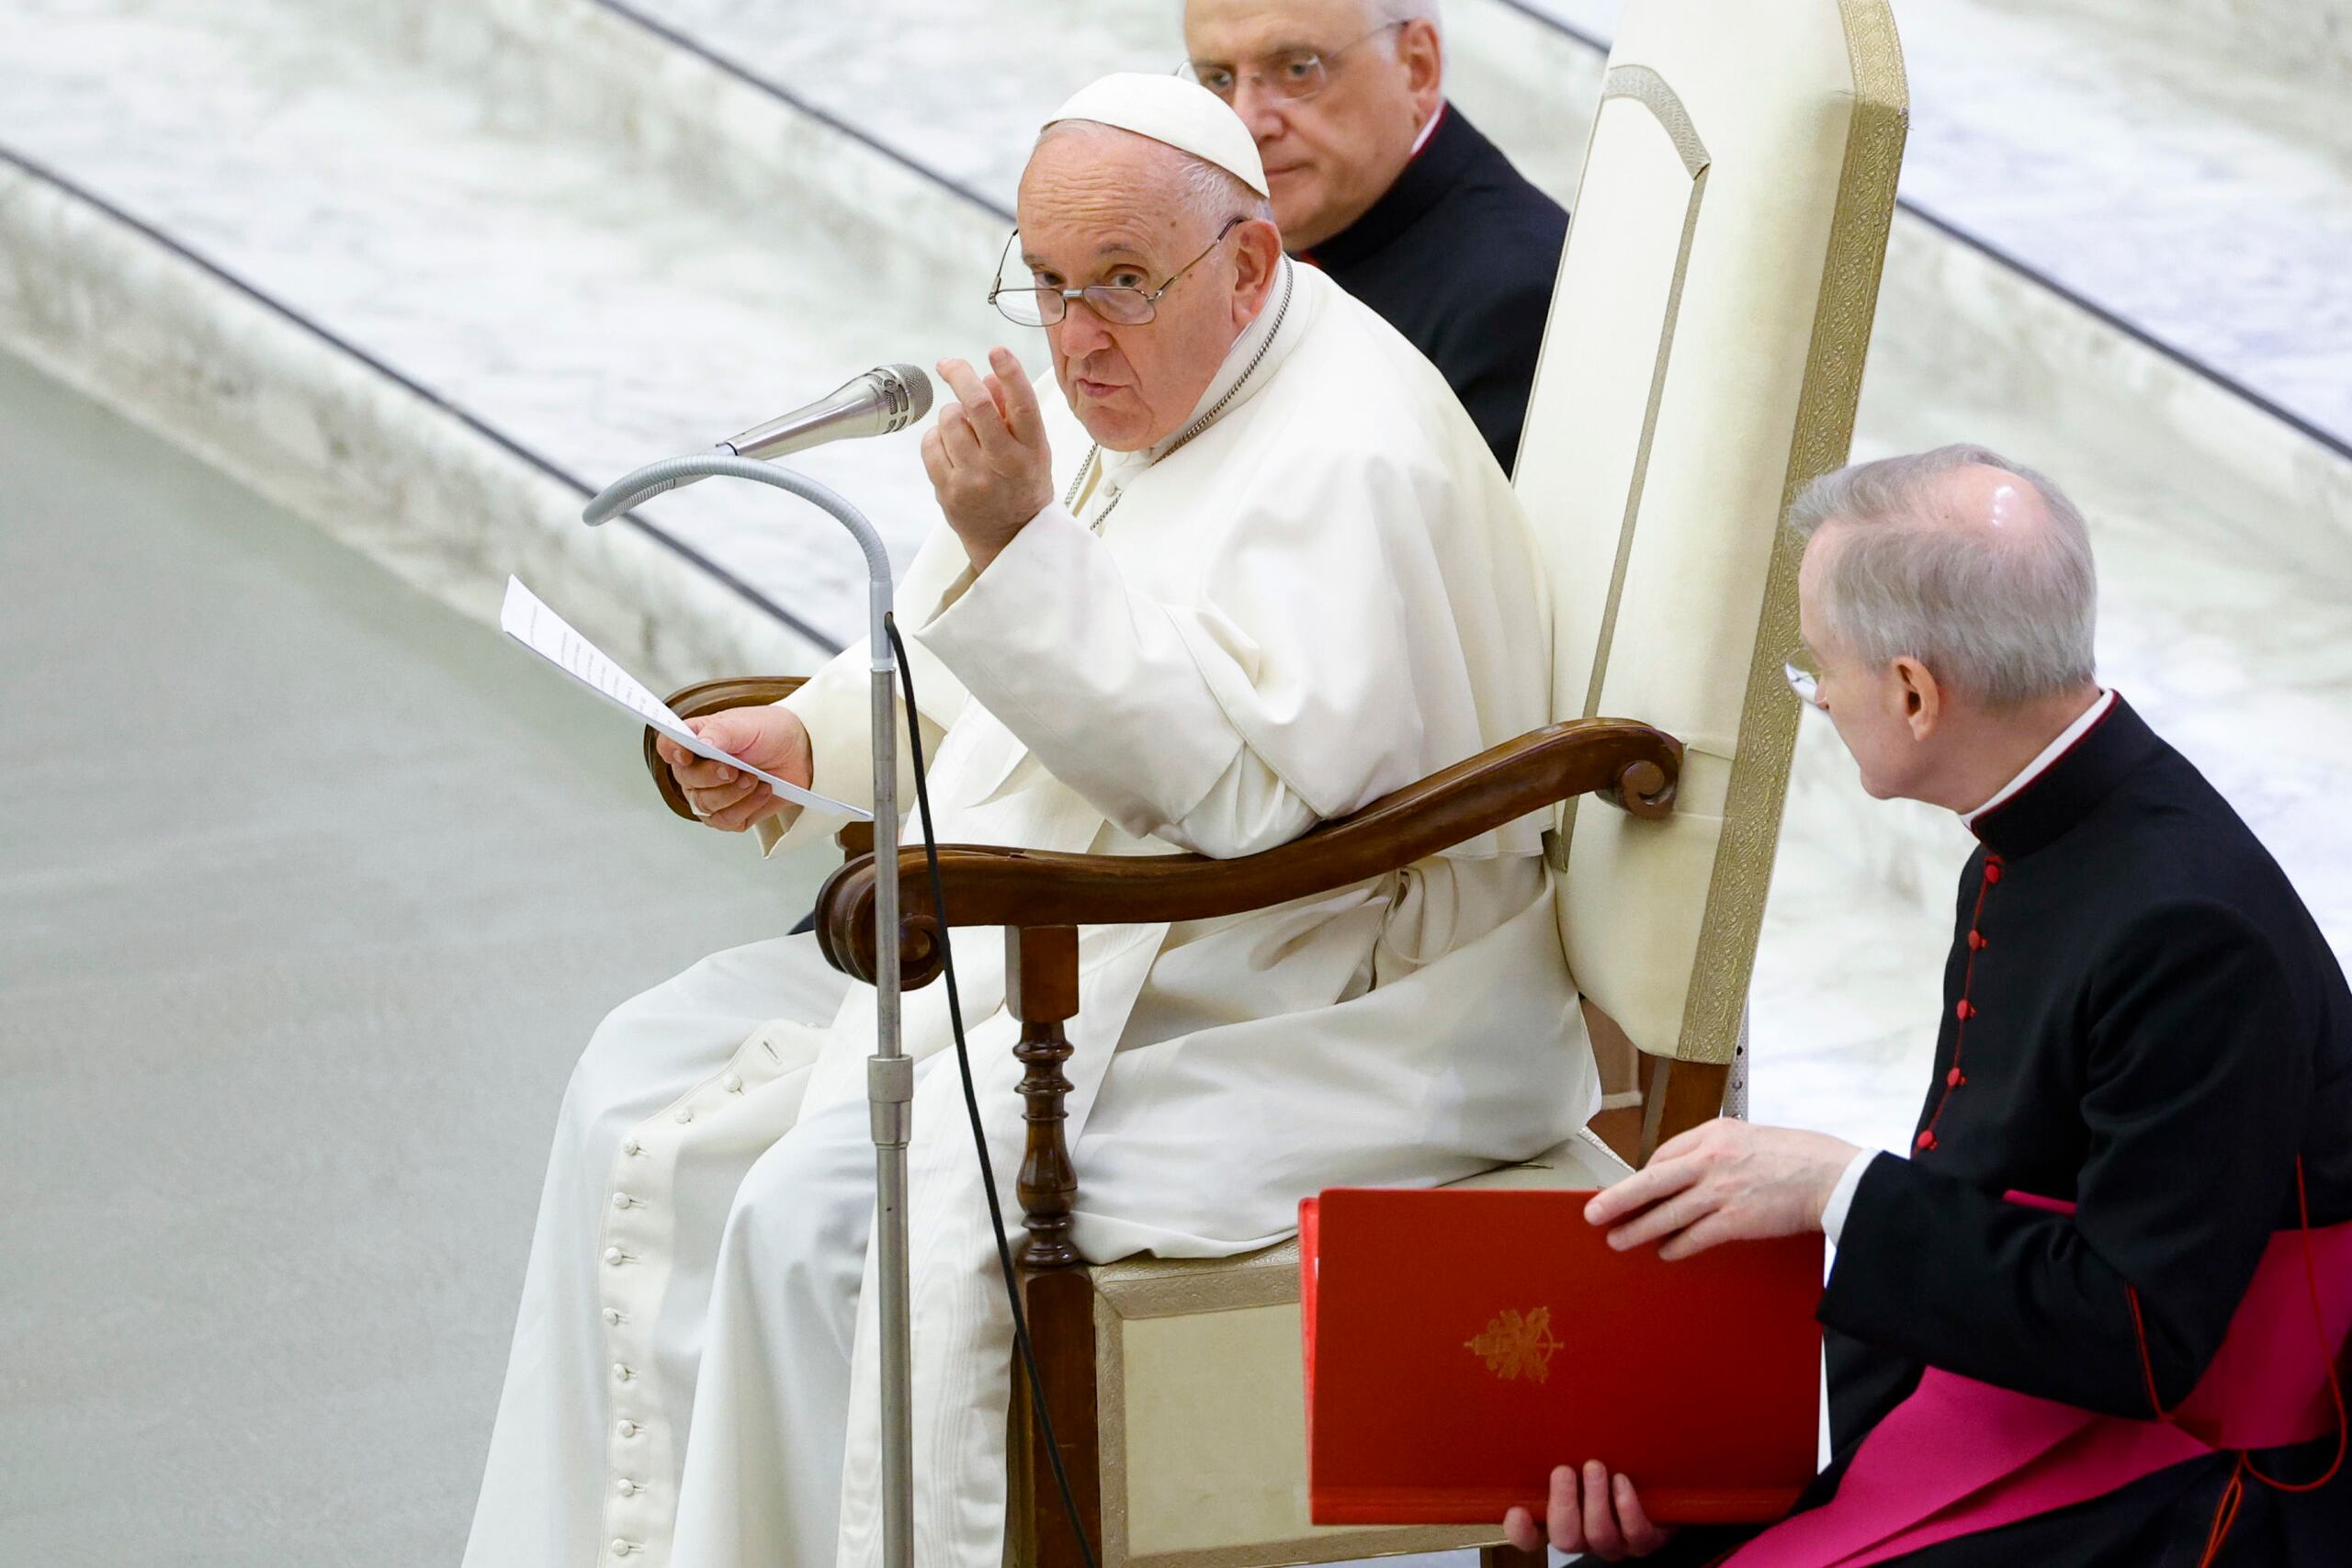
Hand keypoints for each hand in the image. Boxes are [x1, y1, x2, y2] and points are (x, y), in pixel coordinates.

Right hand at [655, 705, 812, 832]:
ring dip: (733, 793)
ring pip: (705, 804)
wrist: (799, 753)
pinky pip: (726, 820)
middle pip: (686, 779)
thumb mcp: (746, 725)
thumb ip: (721, 732)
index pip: (668, 746)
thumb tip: (702, 745)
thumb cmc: (769, 733)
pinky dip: (747, 806)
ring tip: (755, 778)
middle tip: (735, 769)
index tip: (686, 755)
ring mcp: (709, 793)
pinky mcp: (728, 814)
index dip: (671, 751)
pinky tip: (762, 791)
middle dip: (712, 776)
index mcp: (695, 739)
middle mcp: (696, 768)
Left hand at [920, 348, 1052, 571]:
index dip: (1010, 374)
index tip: (997, 351)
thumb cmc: (1022, 486)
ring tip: (963, 429)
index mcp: (1032, 450)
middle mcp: (1005, 464)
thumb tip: (987, 378)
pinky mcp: (948, 490)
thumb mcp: (1032, 449)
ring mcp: (974, 479)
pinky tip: (950, 447)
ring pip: (949, 419)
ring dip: (951, 414)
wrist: (1010, 539)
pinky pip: (931, 443)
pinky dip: (937, 436)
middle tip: (949, 365)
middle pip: (977, 405)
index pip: (1023, 405)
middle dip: (960, 374)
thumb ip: (1013, 412)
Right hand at [1504, 1461, 1672, 1559]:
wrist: (1659, 1480)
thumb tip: (1543, 1408)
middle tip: (1563, 1471)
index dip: (1521, 1531)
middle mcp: (1586, 1536)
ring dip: (1595, 1500)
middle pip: (1565, 1539)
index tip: (1517, 1510)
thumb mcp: (1579, 1454)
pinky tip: (1623, 1482)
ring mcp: (1617, 1542)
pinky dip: (1627, 1508)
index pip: (1531, 1537)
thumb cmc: (1610, 1460)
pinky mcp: (1646, 1540)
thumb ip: (1561, 1448)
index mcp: (1562, 1518)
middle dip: (1563, 1505)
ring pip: (1599, 1536)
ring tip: (1595, 1466)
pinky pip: (1636, 1534)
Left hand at [1584, 1119, 1858, 1259]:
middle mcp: (1710, 1159)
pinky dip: (1676, 1246)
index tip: (1633, 1189)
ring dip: (1638, 1230)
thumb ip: (1718, 1151)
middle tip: (1593, 1214)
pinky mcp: (1735, 1220)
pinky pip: (1694, 1236)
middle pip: (1651, 1182)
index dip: (1644, 1176)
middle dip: (1617, 1200)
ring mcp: (1721, 1191)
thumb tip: (1689, 1173)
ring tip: (1618, 1241)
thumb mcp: (1749, 1137)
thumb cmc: (1797, 1157)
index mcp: (1713, 1134)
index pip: (1664, 1155)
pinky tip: (1665, 1252)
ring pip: (1666, 1213)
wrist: (1833, 1177)